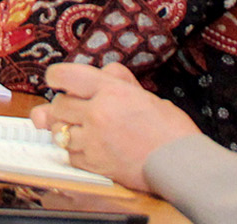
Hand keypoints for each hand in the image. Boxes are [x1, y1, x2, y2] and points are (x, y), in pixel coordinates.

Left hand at [29, 62, 199, 191]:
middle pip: (59, 104)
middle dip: (63, 105)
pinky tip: (89, 147)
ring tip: (82, 128)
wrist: (181, 165)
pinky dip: (74, 151)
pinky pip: (69, 154)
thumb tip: (104, 71)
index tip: (55, 79)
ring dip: (65, 128)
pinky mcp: (94, 164)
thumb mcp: (147, 95)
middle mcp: (98, 113)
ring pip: (58, 131)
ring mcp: (93, 140)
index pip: (67, 75)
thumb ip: (120, 81)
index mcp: (112, 91)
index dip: (56, 76)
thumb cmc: (170, 130)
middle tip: (75, 108)